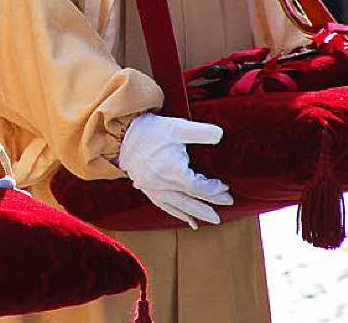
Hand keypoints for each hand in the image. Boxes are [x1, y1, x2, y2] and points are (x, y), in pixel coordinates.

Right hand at [117, 113, 232, 228]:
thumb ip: (201, 132)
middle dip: (208, 205)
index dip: (213, 190)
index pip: (198, 187)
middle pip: (190, 200)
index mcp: (173, 171)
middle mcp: (163, 184)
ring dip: (195, 213)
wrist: (121, 136)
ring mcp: (154, 188)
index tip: (224, 187)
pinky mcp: (147, 189)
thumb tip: (220, 135)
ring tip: (209, 219)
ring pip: (178, 206)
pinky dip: (177, 213)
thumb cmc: (151, 131)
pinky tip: (186, 219)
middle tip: (225, 208)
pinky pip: (164, 205)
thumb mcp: (177, 127)